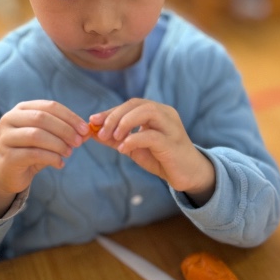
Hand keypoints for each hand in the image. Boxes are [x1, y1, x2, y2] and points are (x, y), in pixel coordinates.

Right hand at [0, 101, 88, 221]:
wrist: (10, 173)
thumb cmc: (32, 151)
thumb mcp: (50, 138)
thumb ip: (67, 133)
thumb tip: (88, 131)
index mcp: (22, 109)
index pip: (50, 106)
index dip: (69, 116)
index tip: (85, 129)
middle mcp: (10, 119)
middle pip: (41, 118)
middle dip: (64, 130)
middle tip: (78, 142)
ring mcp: (6, 137)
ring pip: (36, 135)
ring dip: (58, 144)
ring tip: (69, 153)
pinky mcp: (7, 156)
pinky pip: (33, 154)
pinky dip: (51, 158)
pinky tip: (60, 164)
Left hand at [89, 99, 215, 204]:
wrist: (186, 175)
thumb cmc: (161, 158)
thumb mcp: (134, 147)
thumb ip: (115, 138)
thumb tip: (92, 132)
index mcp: (157, 111)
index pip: (130, 104)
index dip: (110, 111)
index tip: (92, 120)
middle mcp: (165, 114)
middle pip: (136, 104)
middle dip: (115, 116)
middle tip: (100, 131)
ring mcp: (171, 127)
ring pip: (147, 112)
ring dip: (125, 123)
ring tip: (114, 138)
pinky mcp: (173, 143)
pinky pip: (152, 135)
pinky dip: (134, 139)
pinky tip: (123, 148)